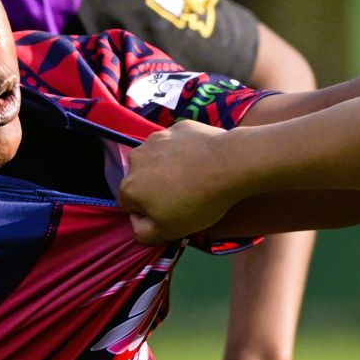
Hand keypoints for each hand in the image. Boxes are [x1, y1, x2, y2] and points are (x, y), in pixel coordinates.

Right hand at [124, 121, 236, 243]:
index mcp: (130, 186)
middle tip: (184, 195)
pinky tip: (202, 160)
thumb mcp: (169, 232)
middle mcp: (136, 158)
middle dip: (156, 187)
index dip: (148, 213)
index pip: (130, 205)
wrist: (229, 165)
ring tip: (194, 176)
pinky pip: (177, 142)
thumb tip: (137, 222)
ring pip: (158, 158)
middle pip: (142, 178)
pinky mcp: (178, 127)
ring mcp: (157, 138)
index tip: (170, 213)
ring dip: (169, 166)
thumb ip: (144, 233)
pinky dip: (185, 150)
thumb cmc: (197, 202)